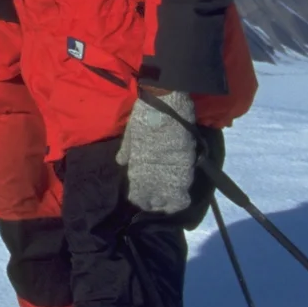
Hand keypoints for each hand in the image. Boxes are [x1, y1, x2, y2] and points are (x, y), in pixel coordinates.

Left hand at [117, 89, 195, 213]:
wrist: (165, 101)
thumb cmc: (144, 115)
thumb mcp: (131, 133)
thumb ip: (127, 151)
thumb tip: (121, 163)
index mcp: (138, 165)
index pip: (137, 195)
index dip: (141, 201)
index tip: (143, 202)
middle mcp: (154, 172)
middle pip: (155, 200)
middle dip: (156, 205)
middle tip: (158, 204)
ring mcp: (171, 168)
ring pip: (171, 197)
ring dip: (170, 201)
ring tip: (169, 202)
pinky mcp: (186, 161)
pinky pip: (185, 185)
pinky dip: (182, 191)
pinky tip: (181, 190)